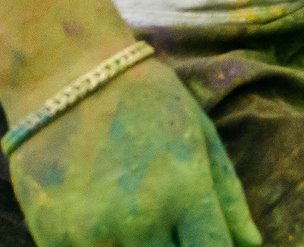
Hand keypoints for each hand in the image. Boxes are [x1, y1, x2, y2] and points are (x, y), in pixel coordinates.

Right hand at [10, 57, 258, 246]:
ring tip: (138, 225)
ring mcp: (92, 231)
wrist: (65, 74)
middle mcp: (141, 217)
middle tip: (171, 233)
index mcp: (186, 189)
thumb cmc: (145, 98)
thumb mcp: (200, 134)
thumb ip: (228, 196)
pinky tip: (104, 229)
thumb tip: (252, 244)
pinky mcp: (51, 236)